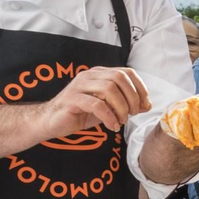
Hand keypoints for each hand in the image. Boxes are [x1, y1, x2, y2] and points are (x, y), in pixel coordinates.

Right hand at [35, 67, 151, 139]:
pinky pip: (96, 104)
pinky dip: (109, 116)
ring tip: (121, 121)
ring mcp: (79, 86)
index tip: (144, 104)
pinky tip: (112, 126)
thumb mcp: (108, 108)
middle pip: (120, 78)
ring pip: (109, 89)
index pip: (126, 72)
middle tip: (132, 114)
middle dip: (132, 98)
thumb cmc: (81, 113)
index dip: (140, 87)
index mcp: (99, 74)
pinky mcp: (72, 99)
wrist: (52, 121)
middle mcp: (90, 75)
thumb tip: (147, 105)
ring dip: (121, 108)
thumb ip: (126, 104)